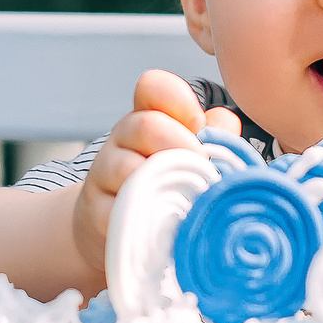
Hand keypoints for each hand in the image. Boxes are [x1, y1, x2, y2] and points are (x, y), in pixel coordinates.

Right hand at [69, 70, 242, 275]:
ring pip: (129, 168)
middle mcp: (121, 141)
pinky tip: (167, 226)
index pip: (152, 88)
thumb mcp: (191, 159)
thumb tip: (226, 122)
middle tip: (203, 172)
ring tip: (188, 203)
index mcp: (147, 120)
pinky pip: (119, 210)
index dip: (177, 98)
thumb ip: (214, 139)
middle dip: (182, 146)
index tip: (197, 122)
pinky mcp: (96, 213)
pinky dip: (146, 218)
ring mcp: (104, 176)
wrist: (120, 234)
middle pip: (145, 125)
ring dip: (165, 185)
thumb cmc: (167, 190)